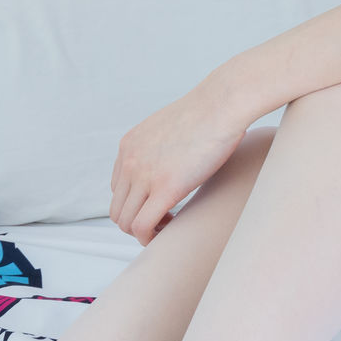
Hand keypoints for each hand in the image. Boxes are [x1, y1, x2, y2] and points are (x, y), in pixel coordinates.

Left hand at [109, 86, 249, 245]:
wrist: (223, 102)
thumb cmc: (210, 112)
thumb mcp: (171, 126)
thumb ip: (163, 144)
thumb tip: (177, 158)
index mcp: (129, 145)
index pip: (117, 188)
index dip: (137, 202)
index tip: (159, 204)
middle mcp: (129, 160)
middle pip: (117, 208)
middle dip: (137, 221)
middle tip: (165, 219)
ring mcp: (144, 175)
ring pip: (125, 221)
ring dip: (144, 231)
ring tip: (170, 224)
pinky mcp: (165, 188)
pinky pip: (142, 226)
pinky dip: (150, 237)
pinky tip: (170, 228)